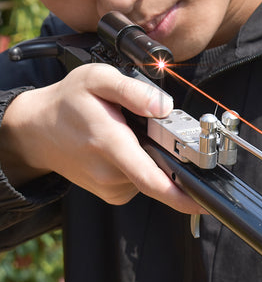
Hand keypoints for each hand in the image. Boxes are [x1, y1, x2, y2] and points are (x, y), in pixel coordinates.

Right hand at [0, 64, 203, 213]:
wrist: (37, 130)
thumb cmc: (67, 104)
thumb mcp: (97, 80)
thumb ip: (133, 91)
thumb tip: (164, 106)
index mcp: (111, 144)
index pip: (153, 180)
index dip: (182, 195)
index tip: (203, 201)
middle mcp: (110, 173)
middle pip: (159, 174)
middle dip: (169, 156)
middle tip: (151, 130)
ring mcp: (109, 186)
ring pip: (150, 175)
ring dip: (152, 157)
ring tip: (130, 135)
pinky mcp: (111, 191)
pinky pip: (139, 180)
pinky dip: (142, 164)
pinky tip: (125, 148)